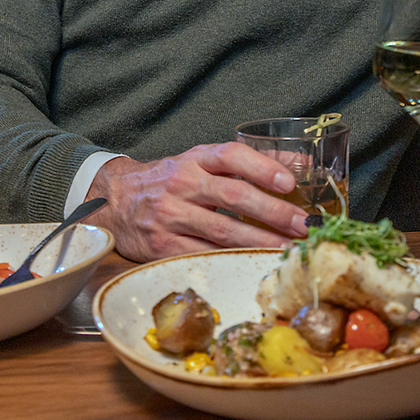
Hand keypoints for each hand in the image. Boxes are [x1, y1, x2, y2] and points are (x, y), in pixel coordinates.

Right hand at [86, 143, 307, 261]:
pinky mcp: (163, 246)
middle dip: (273, 212)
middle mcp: (182, 184)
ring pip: (222, 231)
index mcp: (194, 159)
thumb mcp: (202, 162)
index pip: (231, 156)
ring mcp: (171, 216)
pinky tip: (254, 263)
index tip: (289, 182)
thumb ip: (250, 162)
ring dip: (260, 242)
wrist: (116, 201)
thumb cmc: (170, 181)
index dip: (262, 167)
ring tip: (289, 249)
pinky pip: (204, 255)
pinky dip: (233, 260)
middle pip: (233, 196)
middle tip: (303, 225)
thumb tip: (303, 164)